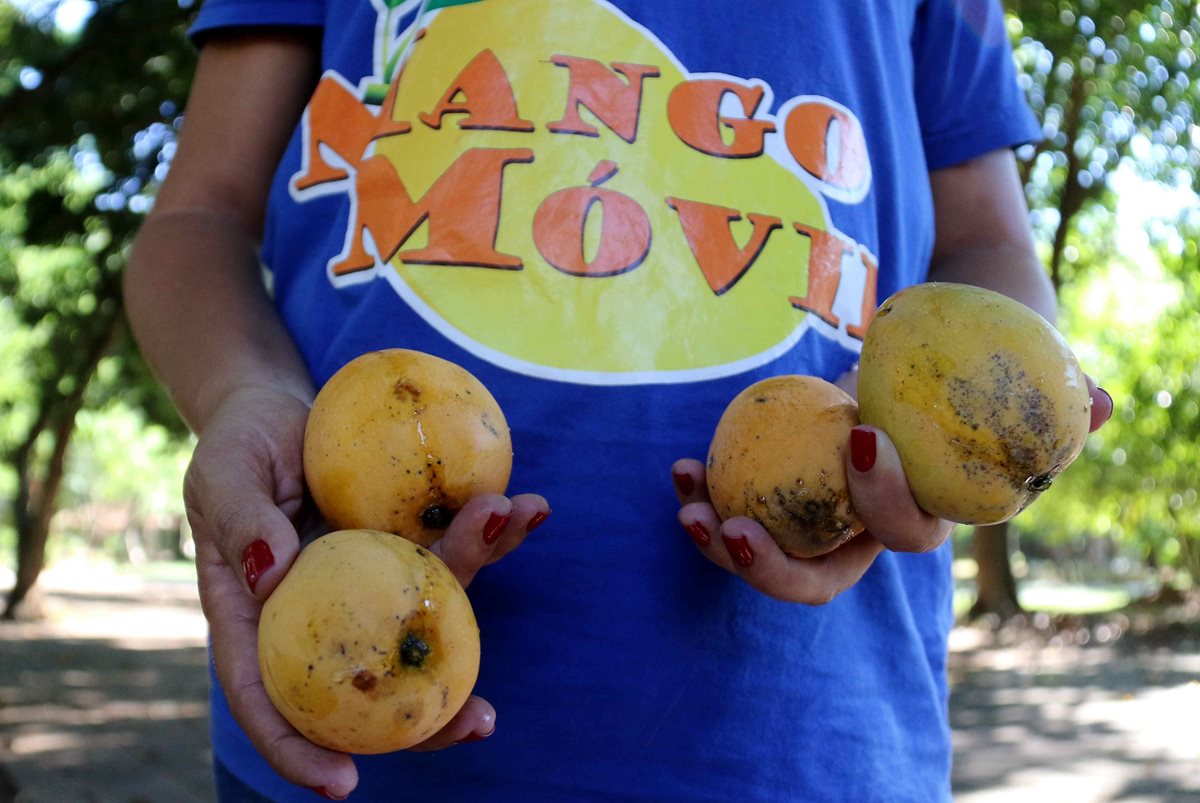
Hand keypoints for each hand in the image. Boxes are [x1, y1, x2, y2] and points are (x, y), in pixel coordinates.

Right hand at [183, 385, 548, 796]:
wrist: (282, 407)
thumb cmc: (239, 444)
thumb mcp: (223, 474)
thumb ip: (240, 520)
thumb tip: (269, 574)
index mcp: (263, 621)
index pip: (270, 700)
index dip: (298, 750)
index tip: (344, 783)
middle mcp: (329, 615)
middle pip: (375, 682)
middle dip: (433, 712)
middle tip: (483, 720)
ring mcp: (377, 581)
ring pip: (434, 605)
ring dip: (482, 565)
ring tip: (515, 518)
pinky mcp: (412, 540)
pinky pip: (457, 543)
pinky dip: (494, 527)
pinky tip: (529, 506)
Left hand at [671, 373, 1113, 603]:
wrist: (918, 356)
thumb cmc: (969, 365)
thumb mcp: (1017, 372)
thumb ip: (1058, 394)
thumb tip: (1101, 403)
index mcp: (918, 519)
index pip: (903, 534)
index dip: (882, 501)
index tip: (858, 439)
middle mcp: (860, 536)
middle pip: (817, 580)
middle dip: (771, 568)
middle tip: (732, 529)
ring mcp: (809, 522)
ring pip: (762, 555)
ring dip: (718, 539)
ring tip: (685, 502)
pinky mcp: (770, 495)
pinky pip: (733, 507)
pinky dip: (704, 493)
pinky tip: (677, 468)